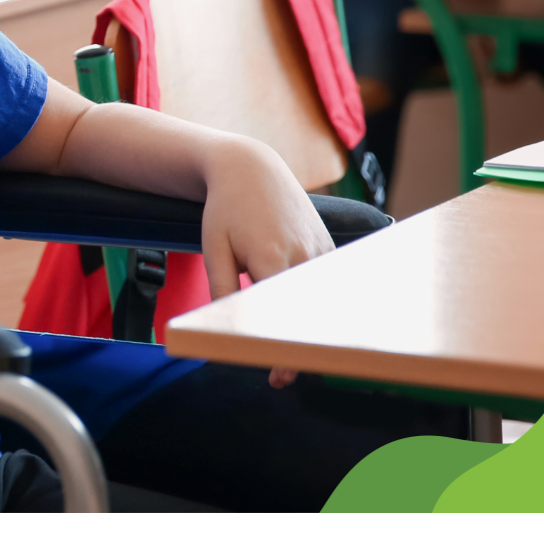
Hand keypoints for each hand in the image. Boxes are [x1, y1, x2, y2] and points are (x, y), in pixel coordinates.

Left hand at [196, 138, 333, 388]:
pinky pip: (329, 283)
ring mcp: (321, 249)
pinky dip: (321, 304)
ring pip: (323, 301)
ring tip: (297, 352)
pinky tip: (312, 323)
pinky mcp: (329, 245)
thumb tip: (219, 331)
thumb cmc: (225, 209)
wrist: (251, 167)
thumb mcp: (214, 249)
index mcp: (270, 257)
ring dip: (312, 327)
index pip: (280, 315)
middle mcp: (303, 255)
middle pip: (306, 314)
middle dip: (298, 347)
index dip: (283, 350)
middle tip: (283, 375)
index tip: (280, 375)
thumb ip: (221, 292)